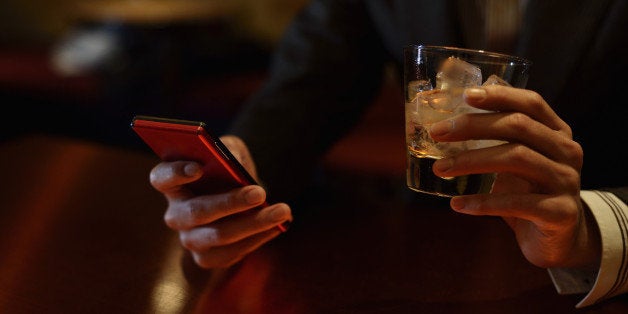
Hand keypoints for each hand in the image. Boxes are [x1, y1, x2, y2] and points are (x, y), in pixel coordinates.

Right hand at [149, 135, 292, 268]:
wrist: (240, 195)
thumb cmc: (230, 167)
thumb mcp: (231, 150)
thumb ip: (228, 150)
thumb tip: (233, 162)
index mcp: (172, 183)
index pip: (161, 178)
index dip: (176, 174)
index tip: (199, 168)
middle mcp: (176, 214)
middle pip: (195, 212)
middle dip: (230, 203)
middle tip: (260, 192)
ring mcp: (189, 238)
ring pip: (218, 236)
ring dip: (253, 224)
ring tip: (283, 211)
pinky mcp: (207, 257)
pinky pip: (231, 254)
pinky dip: (257, 239)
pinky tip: (279, 225)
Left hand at [428, 85, 599, 267]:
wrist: (559, 238)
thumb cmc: (528, 192)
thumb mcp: (516, 159)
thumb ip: (497, 138)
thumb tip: (449, 120)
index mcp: (556, 132)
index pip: (530, 103)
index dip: (499, 95)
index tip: (465, 95)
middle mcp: (566, 151)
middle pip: (518, 126)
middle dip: (472, 126)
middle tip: (436, 133)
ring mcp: (566, 181)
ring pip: (516, 158)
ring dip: (471, 161)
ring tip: (439, 169)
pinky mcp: (561, 212)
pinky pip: (517, 203)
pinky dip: (483, 203)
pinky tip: (457, 204)